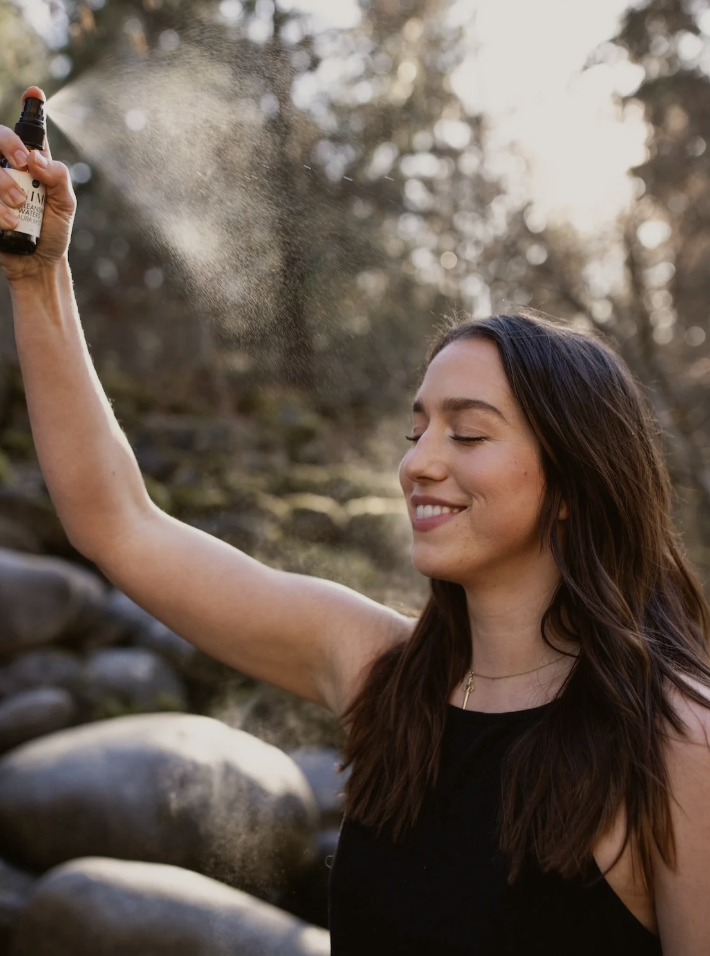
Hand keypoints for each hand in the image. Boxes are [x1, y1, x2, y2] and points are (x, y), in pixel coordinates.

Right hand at [0, 86, 75, 284]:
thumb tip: (37, 158)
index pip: (27, 128)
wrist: (38, 264)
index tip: (35, 95)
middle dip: (7, 144)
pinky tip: (8, 223)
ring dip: (1, 185)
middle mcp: (6, 166)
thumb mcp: (66, 205)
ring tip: (18, 209)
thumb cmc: (53, 231)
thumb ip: (59, 178)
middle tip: (22, 164)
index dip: (31, 106)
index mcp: (29, 161)